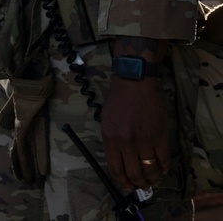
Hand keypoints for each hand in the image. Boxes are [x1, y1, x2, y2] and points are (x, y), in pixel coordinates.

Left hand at [100, 75, 169, 191]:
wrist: (135, 82)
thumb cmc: (118, 99)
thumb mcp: (106, 120)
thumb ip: (111, 140)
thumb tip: (119, 158)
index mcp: (111, 139)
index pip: (115, 168)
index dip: (122, 181)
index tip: (127, 187)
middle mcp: (127, 143)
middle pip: (134, 172)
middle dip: (138, 183)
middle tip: (142, 187)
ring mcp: (145, 140)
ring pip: (150, 168)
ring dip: (153, 178)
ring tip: (153, 181)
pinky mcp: (160, 135)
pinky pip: (164, 157)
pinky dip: (164, 167)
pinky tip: (162, 169)